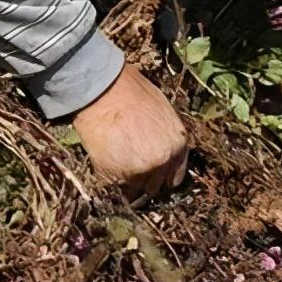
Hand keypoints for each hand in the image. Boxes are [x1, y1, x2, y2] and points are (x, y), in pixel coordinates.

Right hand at [72, 63, 188, 200]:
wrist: (104, 92)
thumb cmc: (130, 93)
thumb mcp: (160, 111)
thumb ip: (164, 135)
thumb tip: (159, 146)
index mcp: (177, 143)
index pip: (175, 176)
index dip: (162, 176)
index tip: (153, 176)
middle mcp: (163, 160)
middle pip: (154, 186)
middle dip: (144, 180)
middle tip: (129, 166)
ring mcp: (140, 171)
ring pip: (134, 189)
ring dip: (126, 181)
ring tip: (115, 162)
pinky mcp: (115, 176)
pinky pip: (114, 188)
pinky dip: (109, 180)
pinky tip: (105, 161)